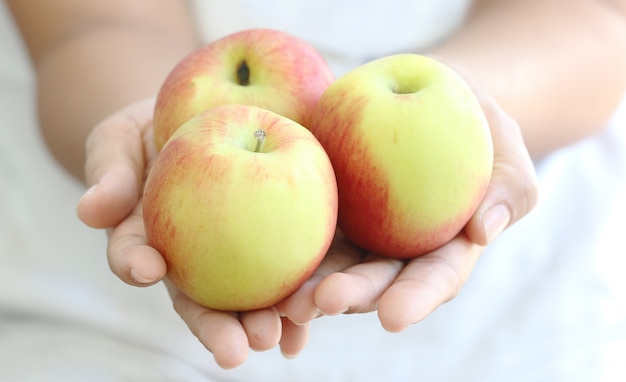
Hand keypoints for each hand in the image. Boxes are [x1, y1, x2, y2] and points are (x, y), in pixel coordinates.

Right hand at [76, 98, 305, 368]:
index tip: (146, 267)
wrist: (208, 109)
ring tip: (277, 338)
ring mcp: (238, 249)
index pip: (137, 255)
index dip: (136, 263)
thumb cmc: (155, 126)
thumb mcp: (122, 138)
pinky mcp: (279, 234)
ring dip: (265, 319)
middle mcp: (195, 255)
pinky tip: (314, 312)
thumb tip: (89, 211)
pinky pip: (291, 265)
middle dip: (218, 326)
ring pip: (251, 292)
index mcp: (151, 237)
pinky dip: (301, 291)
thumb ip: (110, 171)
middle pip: (203, 296)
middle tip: (234, 351)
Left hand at [277, 79, 539, 331]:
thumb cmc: (474, 124)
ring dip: (309, 287)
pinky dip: (285, 250)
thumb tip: (483, 231)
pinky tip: (264, 265)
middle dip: (352, 296)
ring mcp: (357, 232)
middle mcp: (396, 251)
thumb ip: (510, 187)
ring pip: (333, 266)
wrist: (425, 96)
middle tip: (326, 303)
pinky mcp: (325, 208)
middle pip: (375, 281)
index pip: (434, 277)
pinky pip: (302, 229)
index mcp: (443, 248)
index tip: (394, 316)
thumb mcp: (506, 146)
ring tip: (285, 299)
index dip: (415, 298)